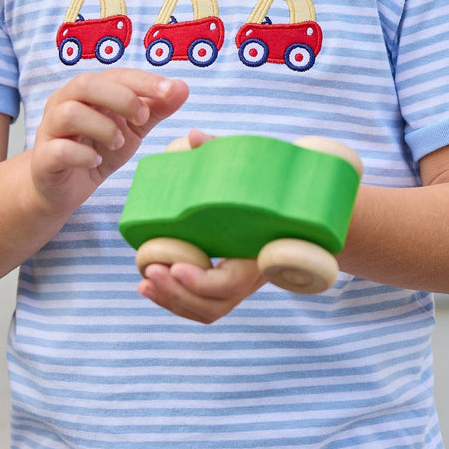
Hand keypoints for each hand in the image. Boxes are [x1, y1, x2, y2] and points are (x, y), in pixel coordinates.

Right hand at [30, 69, 187, 214]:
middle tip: (142, 119)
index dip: (144, 81)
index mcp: (87, 92)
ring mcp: (50, 130)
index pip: (115, 75)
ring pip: (69, 113)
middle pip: (85, 84)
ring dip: (102, 127)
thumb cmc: (96, 150)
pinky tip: (96, 162)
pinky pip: (59, 149)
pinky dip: (83, 155)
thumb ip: (155, 109)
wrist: (63, 189)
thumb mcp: (132, 129)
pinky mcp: (43, 159)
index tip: (171, 92)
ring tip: (118, 143)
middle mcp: (63, 103)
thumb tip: (182, 87)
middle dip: (121, 98)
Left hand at [138, 127, 265, 321]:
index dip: (200, 281)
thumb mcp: (260, 170)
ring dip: (171, 300)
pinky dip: (174, 302)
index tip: (175, 267)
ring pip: (204, 311)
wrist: (305, 219)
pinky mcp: (229, 290)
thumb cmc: (277, 191)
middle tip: (149, 271)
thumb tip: (194, 137)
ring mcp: (241, 288)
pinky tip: (148, 287)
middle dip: (177, 293)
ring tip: (144, 282)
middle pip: (212, 305)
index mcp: (261, 257)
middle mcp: (252, 279)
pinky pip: (201, 308)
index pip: (229, 283)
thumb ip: (226, 152)